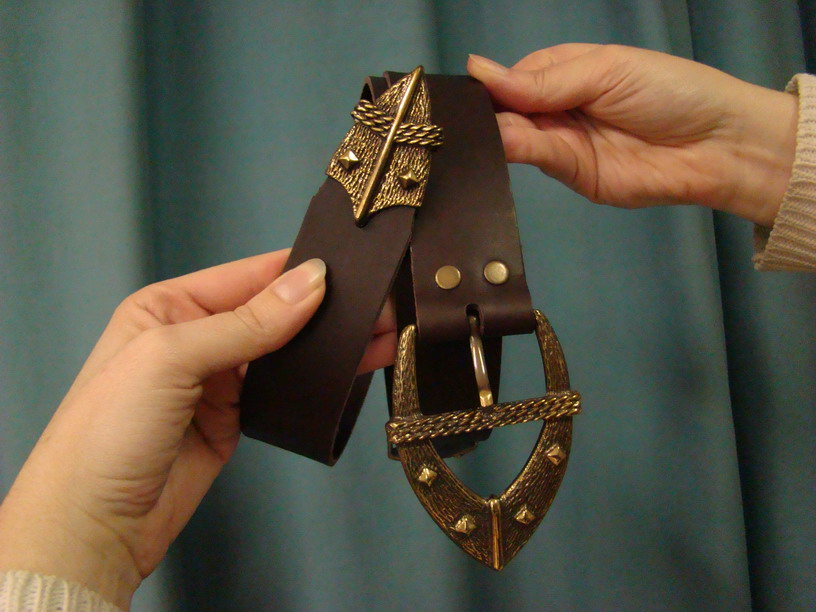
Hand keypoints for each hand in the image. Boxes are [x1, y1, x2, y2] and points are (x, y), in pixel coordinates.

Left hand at [0, 250, 395, 609]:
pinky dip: (319, 381)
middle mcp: (198, 337)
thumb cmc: (110, 429)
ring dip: (329, 344)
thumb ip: (247, 322)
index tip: (350, 268)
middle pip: (273, 313)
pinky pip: (286, 390)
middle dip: (325, 309)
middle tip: (380, 305)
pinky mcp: (238, 419)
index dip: (298, 271)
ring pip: (286, 351)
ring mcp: (220, 380)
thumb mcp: (172, 357)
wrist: (96, 523)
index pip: (247, 277)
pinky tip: (352, 368)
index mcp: (169, 306)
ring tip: (382, 333)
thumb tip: (311, 282)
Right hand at [467, 44, 797, 225]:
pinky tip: (500, 143)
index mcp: (565, 71)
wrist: (716, 145)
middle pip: (509, 110)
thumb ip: (542, 81)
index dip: (491, 84)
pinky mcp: (570, 175)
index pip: (514, 77)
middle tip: (461, 117)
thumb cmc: (667, 91)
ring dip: (498, 132)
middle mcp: (557, 108)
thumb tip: (478, 70)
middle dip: (488, 112)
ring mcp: (562, 143)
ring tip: (479, 130)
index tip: (464, 92)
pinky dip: (515, 152)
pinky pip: (536, 159)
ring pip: (516, 136)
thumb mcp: (604, 70)